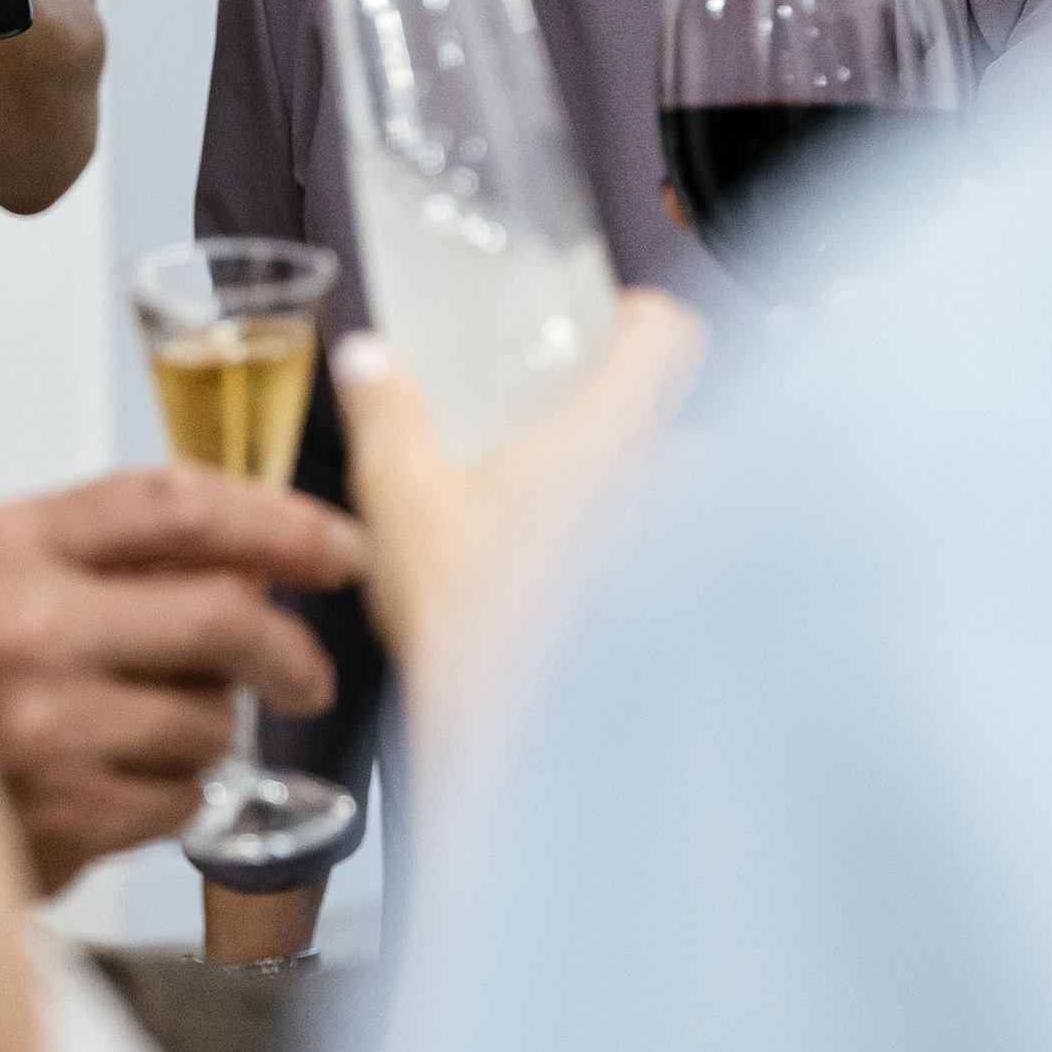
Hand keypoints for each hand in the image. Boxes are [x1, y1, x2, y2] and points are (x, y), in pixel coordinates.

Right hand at [0, 465, 366, 896]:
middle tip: (303, 670)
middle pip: (225, 617)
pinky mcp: (62, 818)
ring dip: (209, 728)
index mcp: (11, 546)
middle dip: (289, 648)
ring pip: (214, 721)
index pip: (181, 507)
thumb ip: (111, 548)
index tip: (337, 546)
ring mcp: (46, 729)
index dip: (282, 523)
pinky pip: (182, 800)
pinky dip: (170, 794)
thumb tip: (257, 558)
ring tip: (142, 728)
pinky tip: (110, 780)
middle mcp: (26, 629)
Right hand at [330, 292, 704, 796]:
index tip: (607, 323)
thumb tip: (369, 362)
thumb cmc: (473, 619)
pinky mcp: (674, 617)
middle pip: (676, 418)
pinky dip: (639, 571)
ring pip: (681, 499)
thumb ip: (388, 413)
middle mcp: (660, 486)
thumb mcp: (402, 496)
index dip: (643, 317)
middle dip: (627, 421)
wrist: (516, 734)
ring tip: (572, 521)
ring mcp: (679, 555)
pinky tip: (577, 594)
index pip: (671, 336)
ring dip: (640, 499)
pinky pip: (674, 572)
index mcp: (605, 433)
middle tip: (567, 433)